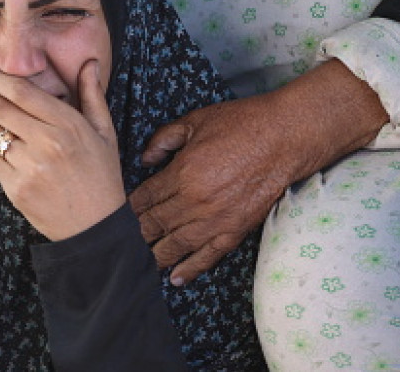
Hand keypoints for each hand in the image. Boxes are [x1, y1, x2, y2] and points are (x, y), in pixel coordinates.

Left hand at [0, 59, 124, 241]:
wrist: (94, 227)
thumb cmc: (101, 175)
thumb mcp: (105, 132)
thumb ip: (93, 95)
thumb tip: (90, 62)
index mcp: (68, 125)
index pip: (23, 93)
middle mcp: (46, 143)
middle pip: (1, 108)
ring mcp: (29, 167)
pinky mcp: (16, 188)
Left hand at [130, 59, 388, 284]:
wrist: (286, 136)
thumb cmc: (242, 123)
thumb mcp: (195, 120)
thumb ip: (164, 139)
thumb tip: (145, 159)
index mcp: (182, 173)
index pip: (144, 199)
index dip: (127, 209)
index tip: (112, 216)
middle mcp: (195, 201)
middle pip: (155, 225)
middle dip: (134, 235)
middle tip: (116, 244)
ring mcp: (216, 219)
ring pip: (176, 246)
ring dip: (155, 256)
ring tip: (137, 266)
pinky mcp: (236, 230)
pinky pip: (209, 256)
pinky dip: (191, 269)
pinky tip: (175, 279)